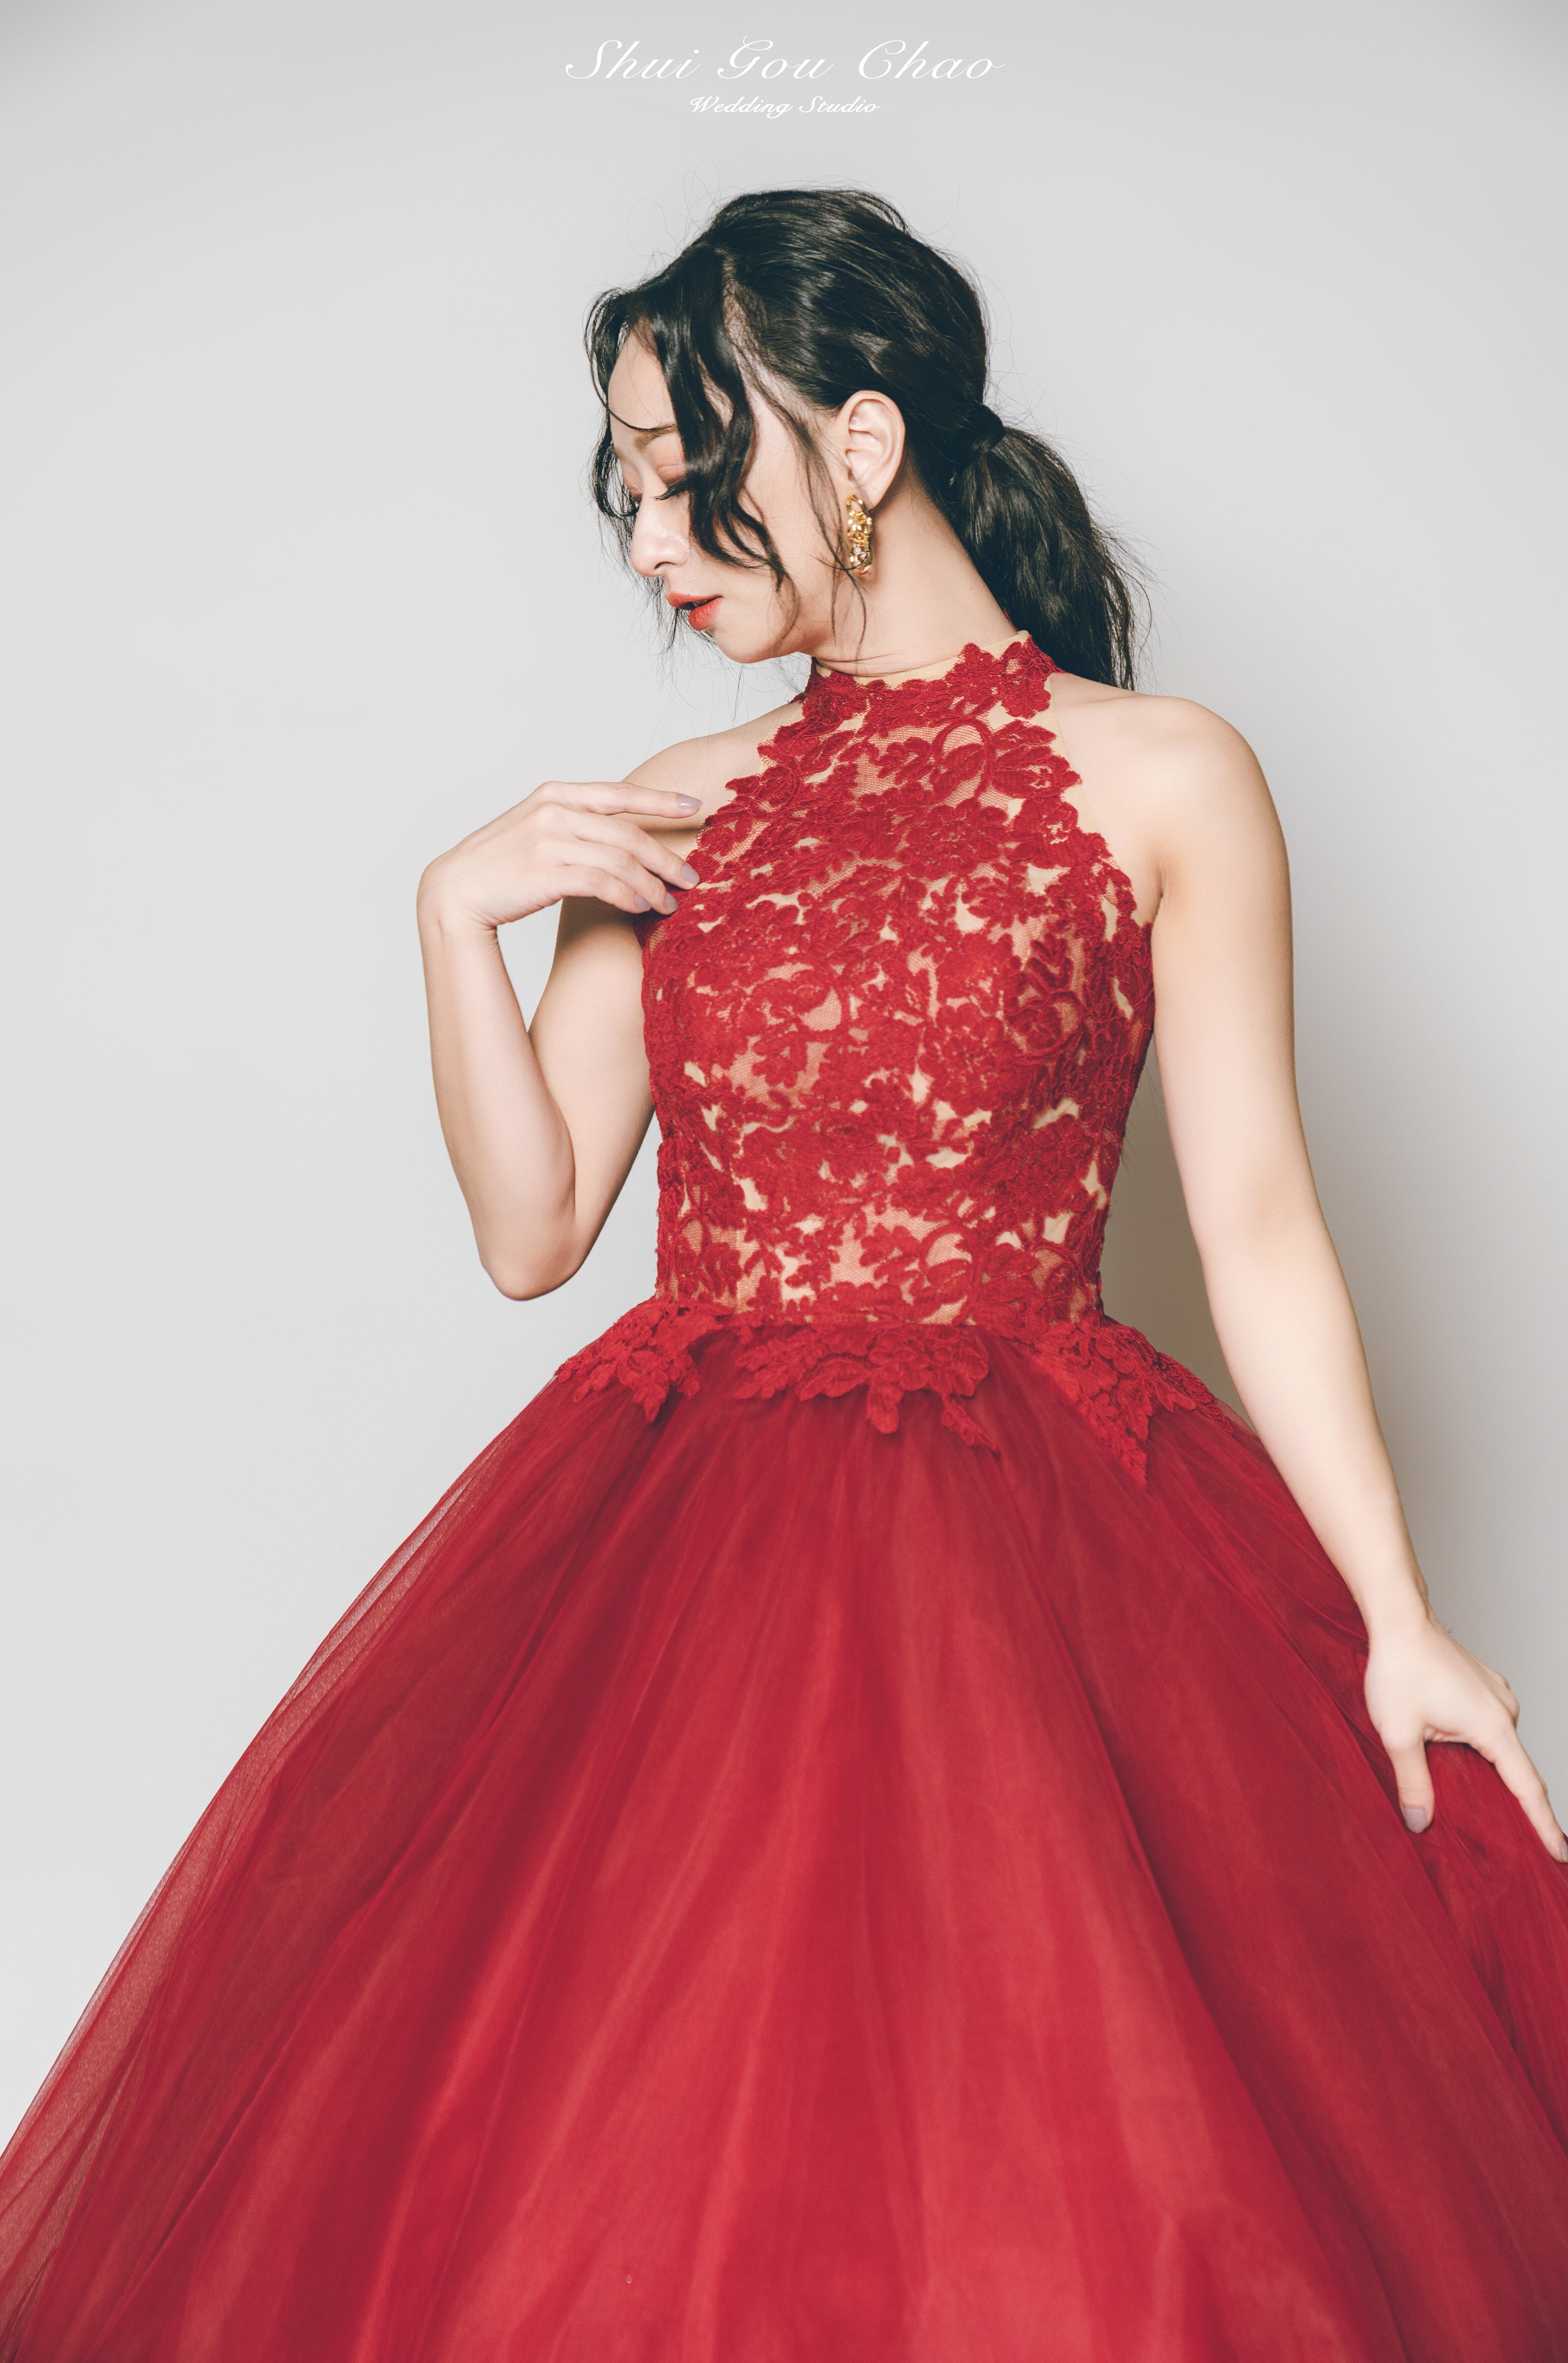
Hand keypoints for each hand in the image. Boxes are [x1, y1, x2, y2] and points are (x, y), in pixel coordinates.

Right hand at [419, 780, 702, 929]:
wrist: (455, 892)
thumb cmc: (499, 864)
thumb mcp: (535, 827)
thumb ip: (574, 823)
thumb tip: (617, 836)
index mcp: (555, 794)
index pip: (619, 793)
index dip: (660, 800)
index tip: (693, 807)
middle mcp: (555, 812)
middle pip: (629, 833)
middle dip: (666, 858)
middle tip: (689, 877)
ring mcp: (550, 841)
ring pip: (622, 862)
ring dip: (652, 885)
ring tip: (668, 903)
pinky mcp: (548, 873)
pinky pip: (605, 884)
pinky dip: (629, 897)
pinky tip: (641, 908)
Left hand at [1363, 1610, 1565, 1860]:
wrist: (1399, 1620)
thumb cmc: (1399, 1669)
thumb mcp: (1398, 1733)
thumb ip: (1412, 1780)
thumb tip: (1420, 1821)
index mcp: (1493, 1725)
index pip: (1527, 1786)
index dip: (1543, 1823)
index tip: (1560, 1853)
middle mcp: (1505, 1710)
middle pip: (1514, 1769)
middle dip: (1514, 1805)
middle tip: (1513, 1843)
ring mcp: (1497, 1696)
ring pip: (1499, 1748)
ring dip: (1490, 1771)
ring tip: (1478, 1803)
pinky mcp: (1485, 1688)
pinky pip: (1490, 1728)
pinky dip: (1481, 1747)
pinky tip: (1460, 1759)